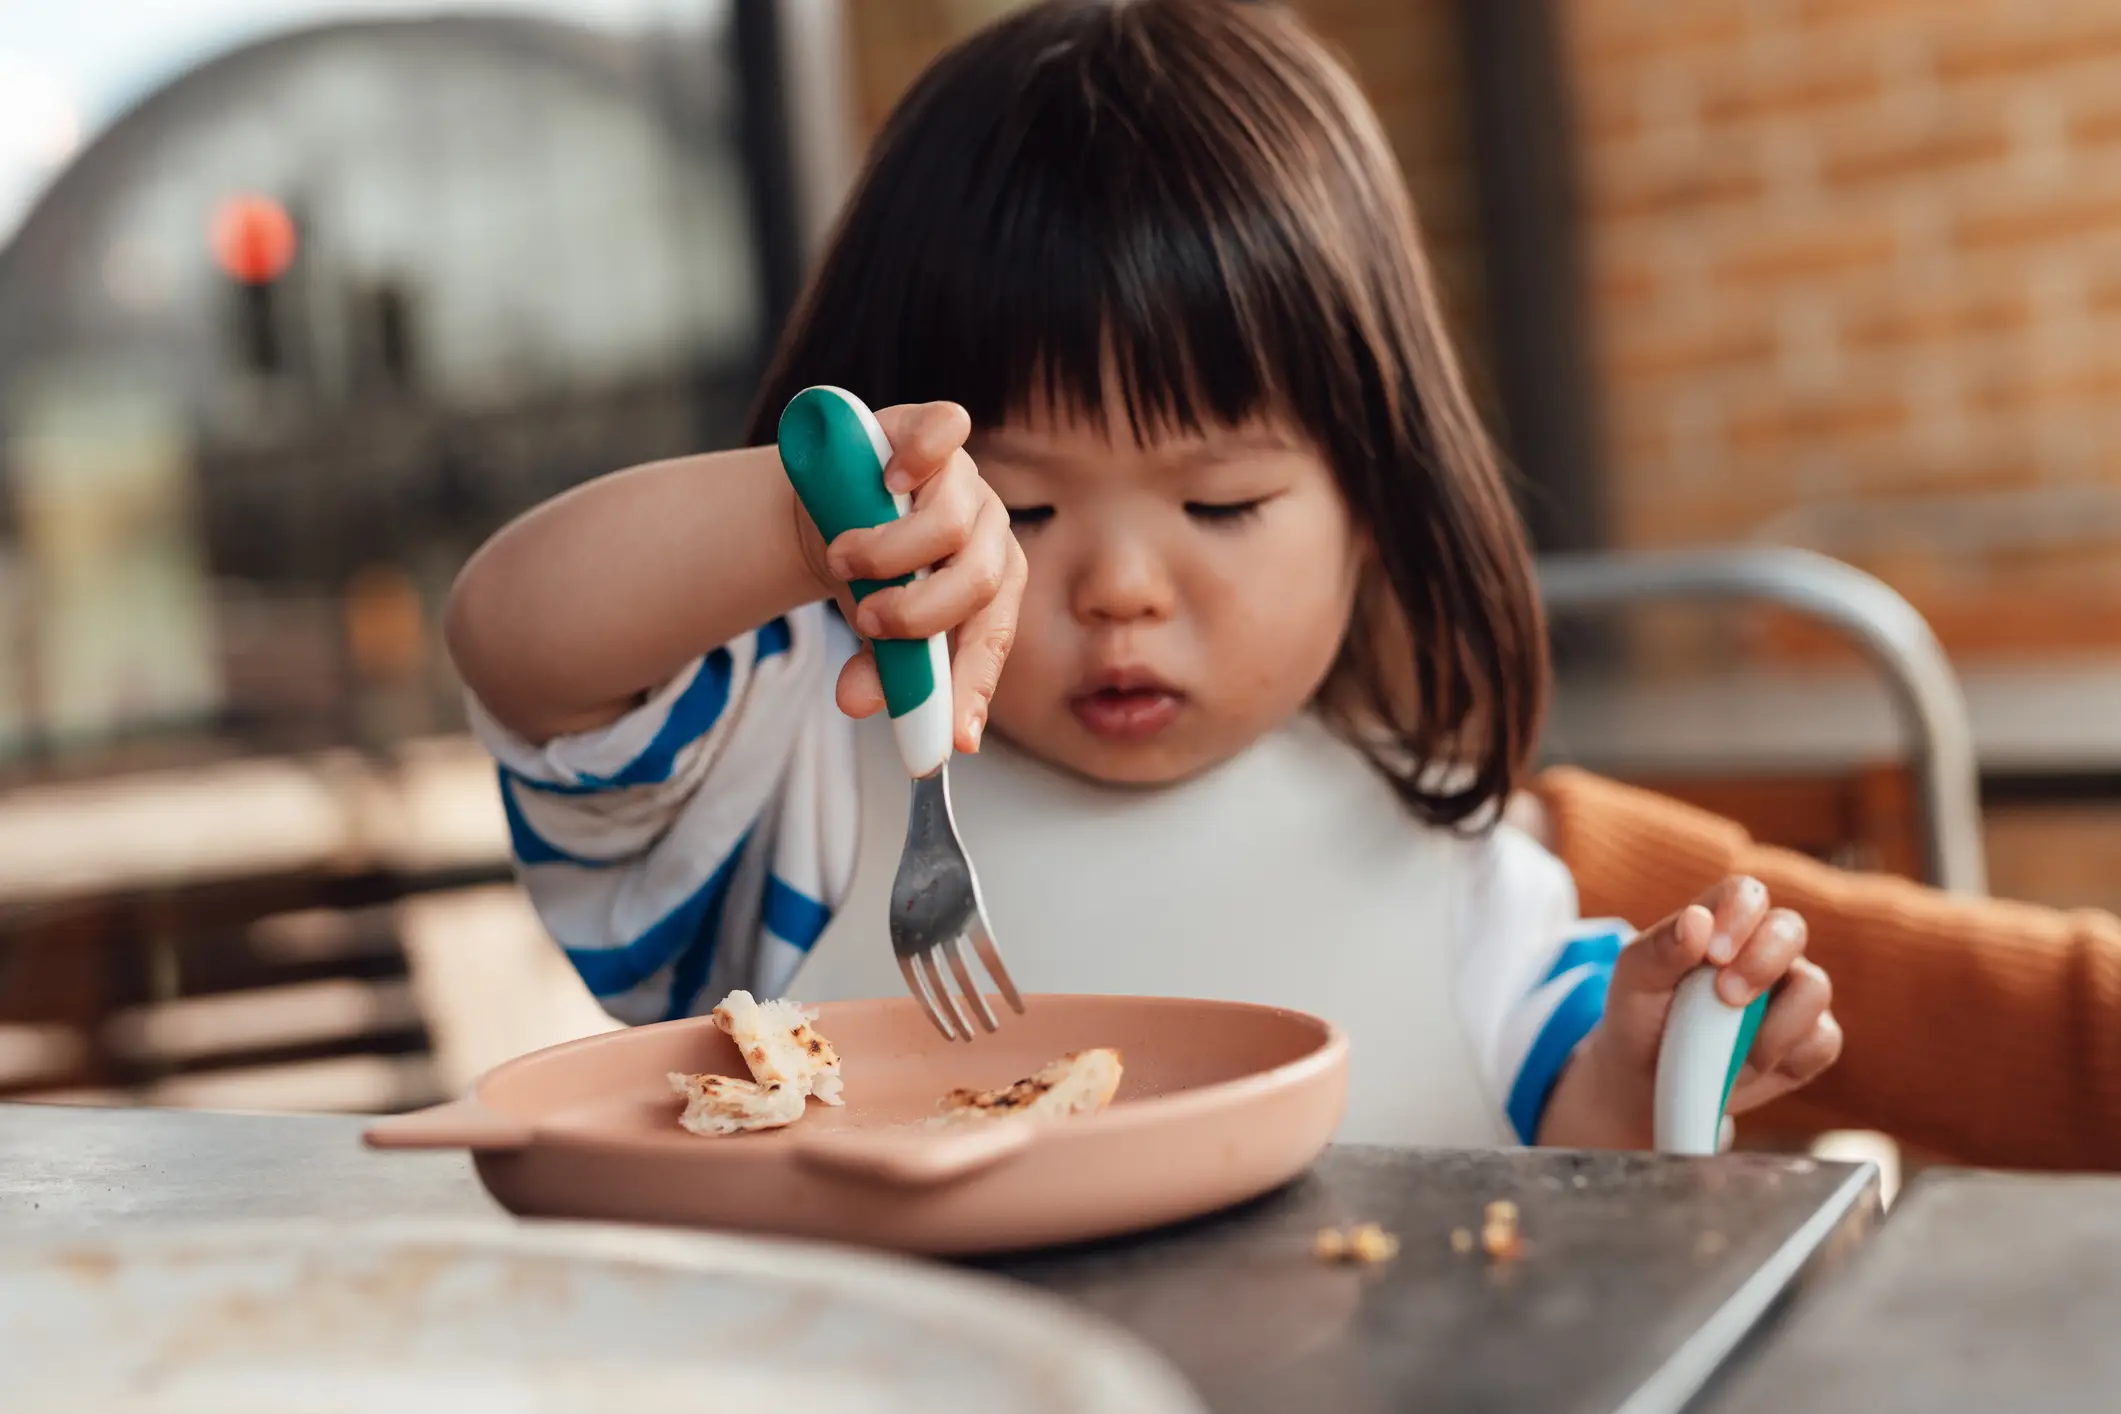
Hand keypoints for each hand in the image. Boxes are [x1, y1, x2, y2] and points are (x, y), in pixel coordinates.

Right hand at [799, 401, 1026, 752]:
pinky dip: (920, 459)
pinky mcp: (933, 430)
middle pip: (982, 580)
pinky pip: (946, 431)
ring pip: (954, 522)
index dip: (972, 686)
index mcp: (990, 587)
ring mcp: (963, 479)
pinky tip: (889, 484)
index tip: (954, 737)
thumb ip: (878, 670)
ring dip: (891, 554)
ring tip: (843, 562)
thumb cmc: (871, 574)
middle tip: (869, 622)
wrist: (830, 504)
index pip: (992, 639)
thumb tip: (858, 704)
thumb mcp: (874, 632)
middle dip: (920, 613)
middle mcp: (987, 532)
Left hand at [1541, 875, 1841, 1147]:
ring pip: (1815, 988)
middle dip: (1762, 962)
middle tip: (1726, 997)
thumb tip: (1698, 920)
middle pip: (1791, 930)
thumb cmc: (1641, 1016)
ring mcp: (1792, 995)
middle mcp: (1765, 950)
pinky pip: (1823, 1041)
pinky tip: (1748, 1066)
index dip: (1739, 916)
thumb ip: (1662, 947)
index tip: (1714, 954)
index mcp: (1722, 922)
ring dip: (1774, 1021)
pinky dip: (1785, 1057)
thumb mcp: (1635, 981)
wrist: (1648, 1080)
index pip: (1746, 895)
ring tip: (1728, 1046)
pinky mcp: (1810, 1041)